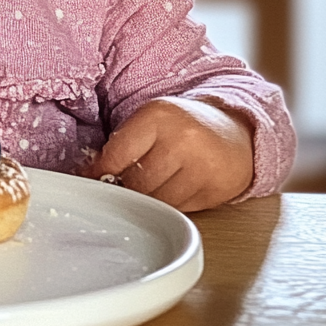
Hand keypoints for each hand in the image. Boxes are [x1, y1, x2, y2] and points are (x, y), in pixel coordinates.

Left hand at [84, 97, 254, 210]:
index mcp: (158, 116)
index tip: (90, 180)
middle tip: (120, 188)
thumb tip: (90, 175)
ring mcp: (201, 168)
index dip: (100, 172)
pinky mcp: (215, 191)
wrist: (235, 131)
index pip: (117, 155)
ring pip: (157, 201)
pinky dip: (168, 208)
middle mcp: (182, 140)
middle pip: (136, 182)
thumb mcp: (151, 121)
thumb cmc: (184, 126)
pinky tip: (170, 193)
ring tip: (145, 191)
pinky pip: (179, 210)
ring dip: (146, 202)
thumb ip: (124, 143)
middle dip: (124, 189)